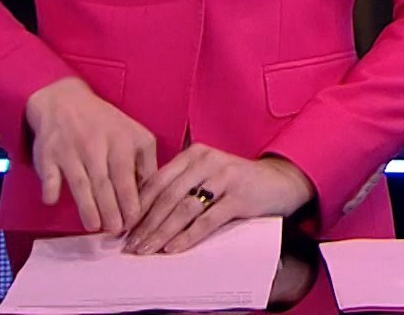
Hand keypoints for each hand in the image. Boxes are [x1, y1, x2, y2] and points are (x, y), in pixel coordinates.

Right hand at [24, 77, 157, 234]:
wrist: (65, 101)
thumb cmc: (106, 125)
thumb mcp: (134, 135)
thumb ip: (145, 162)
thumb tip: (151, 194)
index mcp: (121, 141)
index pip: (127, 175)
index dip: (130, 200)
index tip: (134, 221)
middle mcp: (96, 145)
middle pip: (103, 183)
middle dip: (110, 209)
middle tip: (115, 231)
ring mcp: (70, 149)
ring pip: (79, 182)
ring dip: (86, 206)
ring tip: (94, 226)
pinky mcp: (48, 153)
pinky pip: (48, 173)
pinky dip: (50, 187)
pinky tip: (52, 201)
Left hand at [125, 144, 315, 254]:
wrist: (280, 181)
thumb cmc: (237, 182)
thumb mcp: (207, 175)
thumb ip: (181, 186)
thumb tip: (143, 216)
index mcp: (194, 153)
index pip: (157, 180)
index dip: (138, 206)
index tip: (123, 228)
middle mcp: (207, 161)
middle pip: (167, 196)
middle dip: (145, 224)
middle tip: (130, 245)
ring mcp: (224, 177)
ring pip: (184, 208)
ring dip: (162, 232)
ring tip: (147, 250)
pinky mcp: (239, 196)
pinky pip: (208, 220)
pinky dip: (188, 236)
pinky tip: (174, 248)